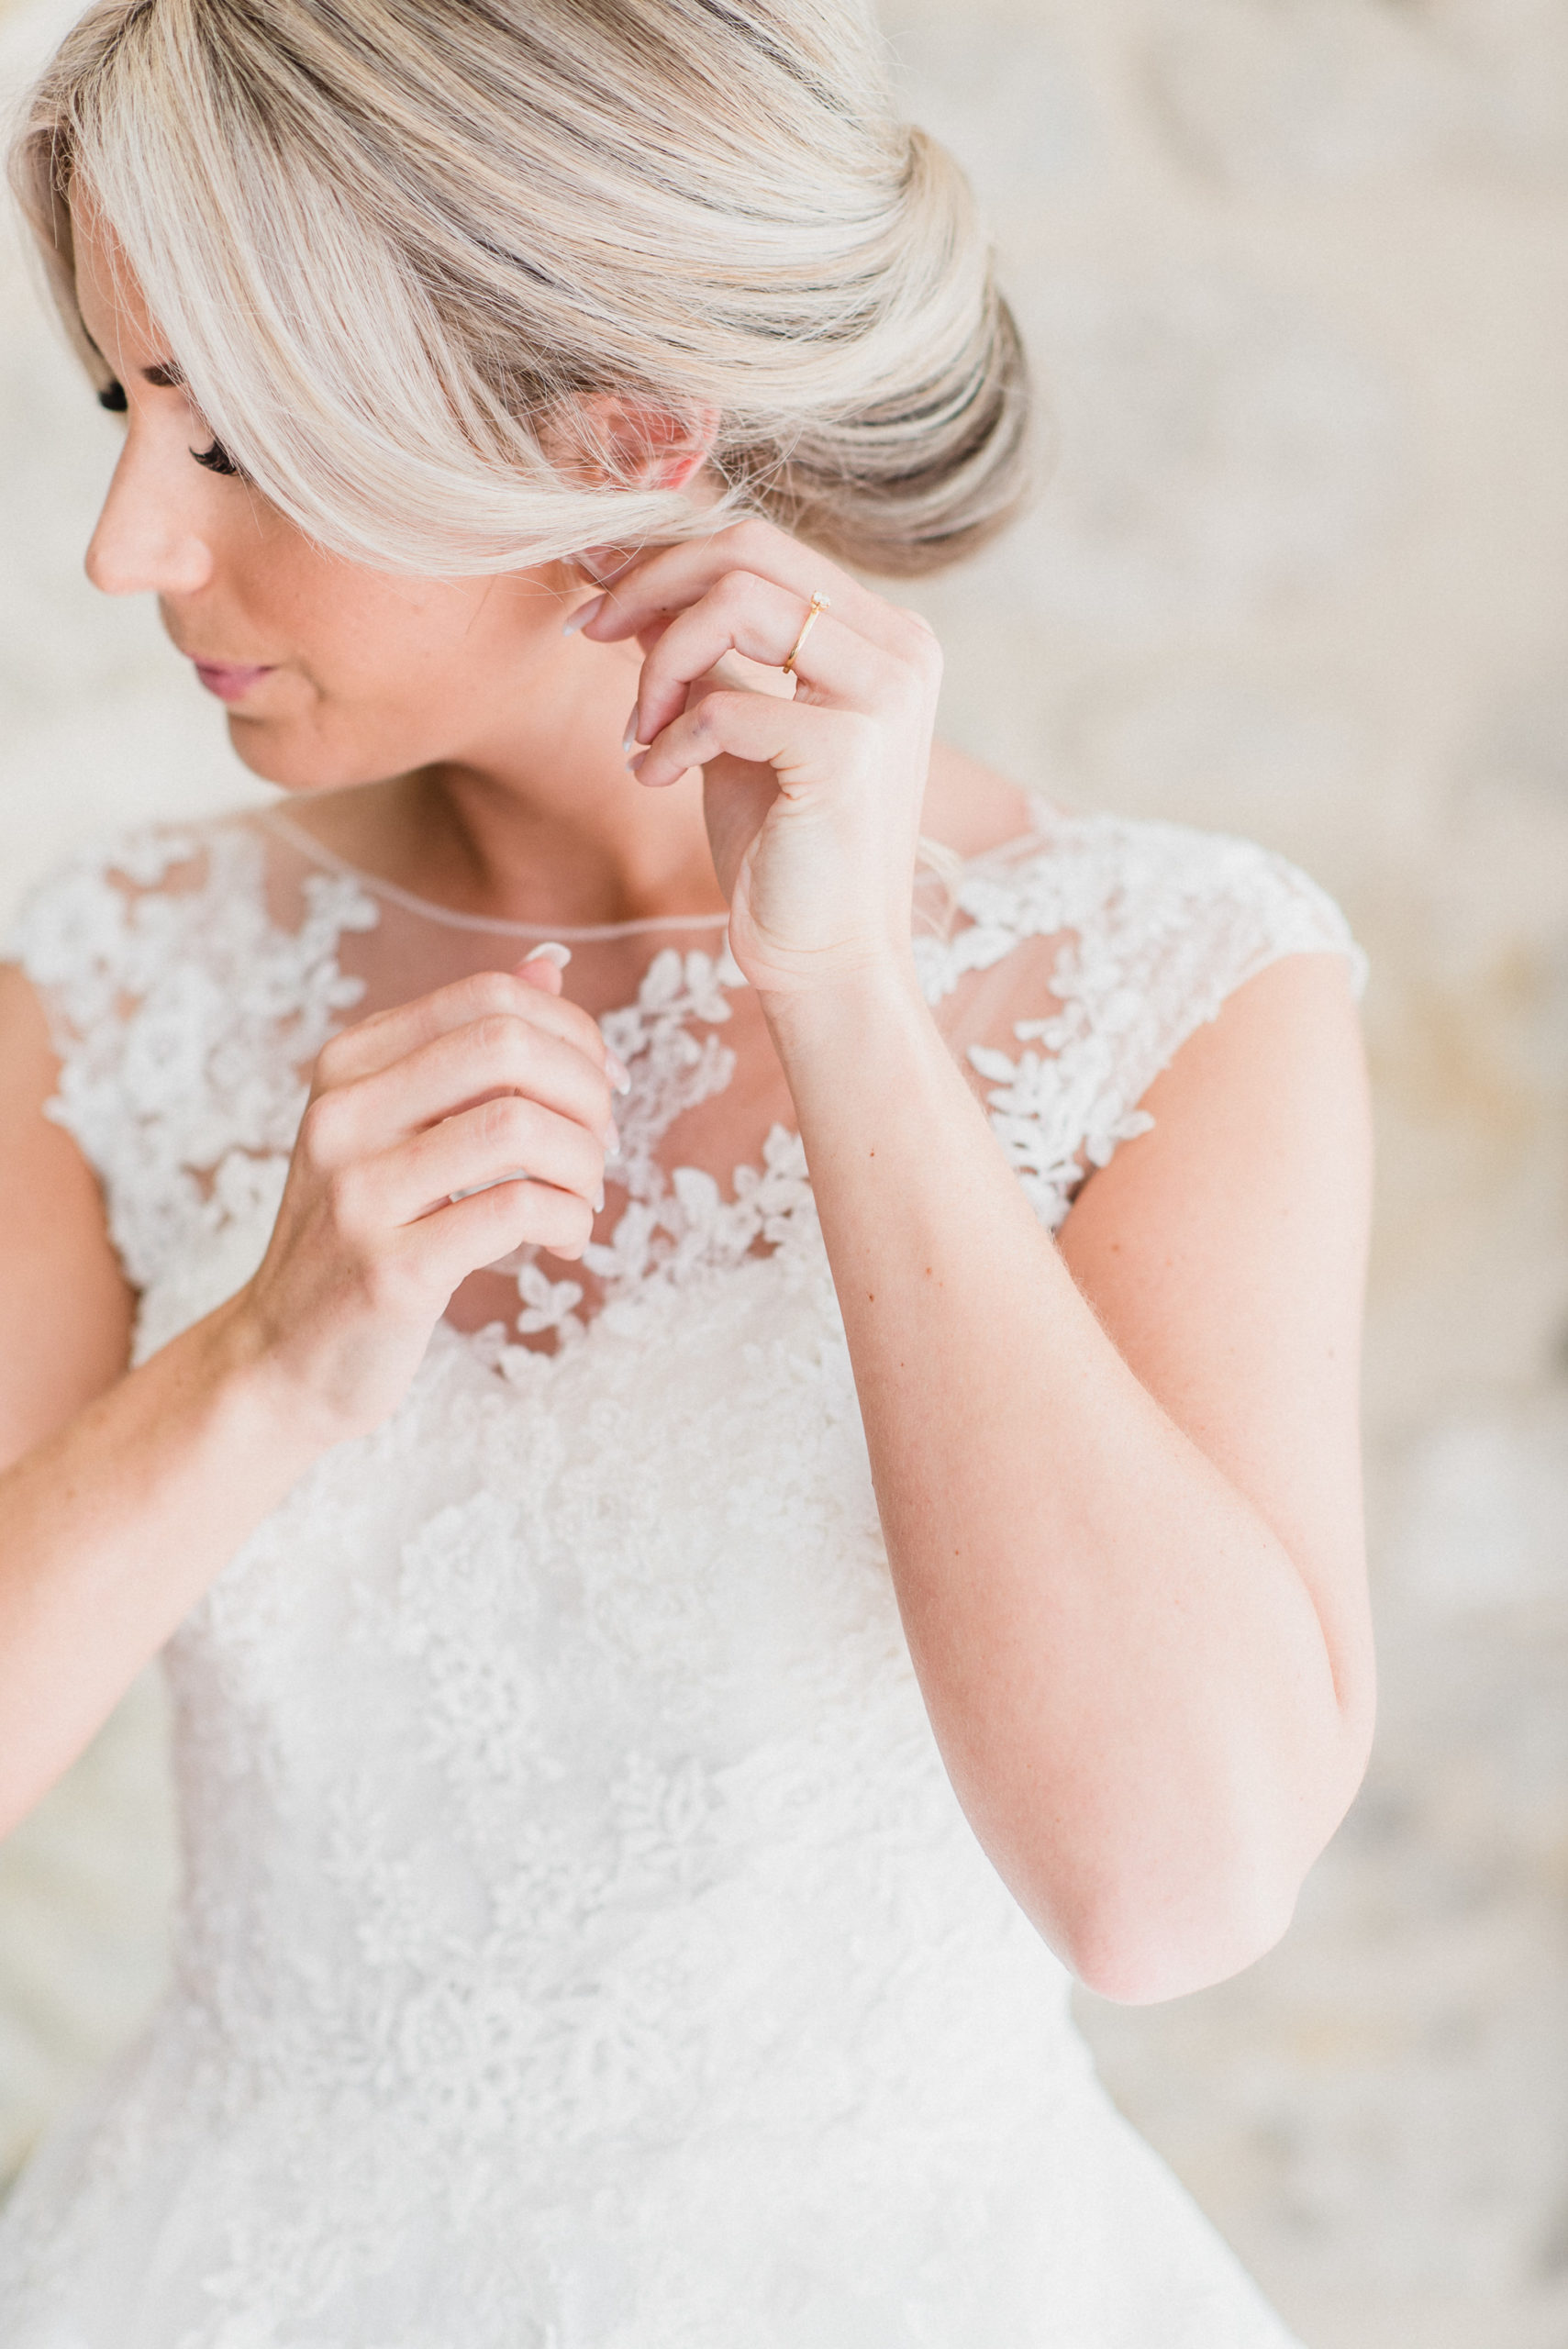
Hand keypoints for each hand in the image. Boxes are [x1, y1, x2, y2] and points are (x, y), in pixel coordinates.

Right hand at [230, 955, 619, 1446]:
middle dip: (587, 1090)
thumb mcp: (395, 1129)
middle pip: (507, 1045)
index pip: (488, 998)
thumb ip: (466, 1050)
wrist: (284, 1357)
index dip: (571, 1032)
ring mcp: (359, 1193)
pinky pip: (517, 1211)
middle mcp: (343, 1115)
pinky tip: (565, 1240)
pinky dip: (570, 1219)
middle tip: (602, 1144)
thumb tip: (548, 966)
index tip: (603, 1085)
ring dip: (585, 1161)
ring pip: (519, 1126)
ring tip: (584, 1197)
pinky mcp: (390, 1270)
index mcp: (349, 1065)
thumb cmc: (361, 1237)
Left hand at [574, 518, 942, 1000]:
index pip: (762, 546)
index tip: (595, 584)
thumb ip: (708, 655)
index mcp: (883, 635)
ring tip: (638, 729)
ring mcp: (884, 696)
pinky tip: (654, 779)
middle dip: (649, 584)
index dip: (664, 555)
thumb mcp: (736, 731)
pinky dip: (670, 739)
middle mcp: (901, 650)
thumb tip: (633, 583)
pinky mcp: (847, 752)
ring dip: (659, 662)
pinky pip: (724, 703)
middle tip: (590, 630)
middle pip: (748, 550)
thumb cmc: (783, 852)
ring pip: (735, 603)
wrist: (826, 961)